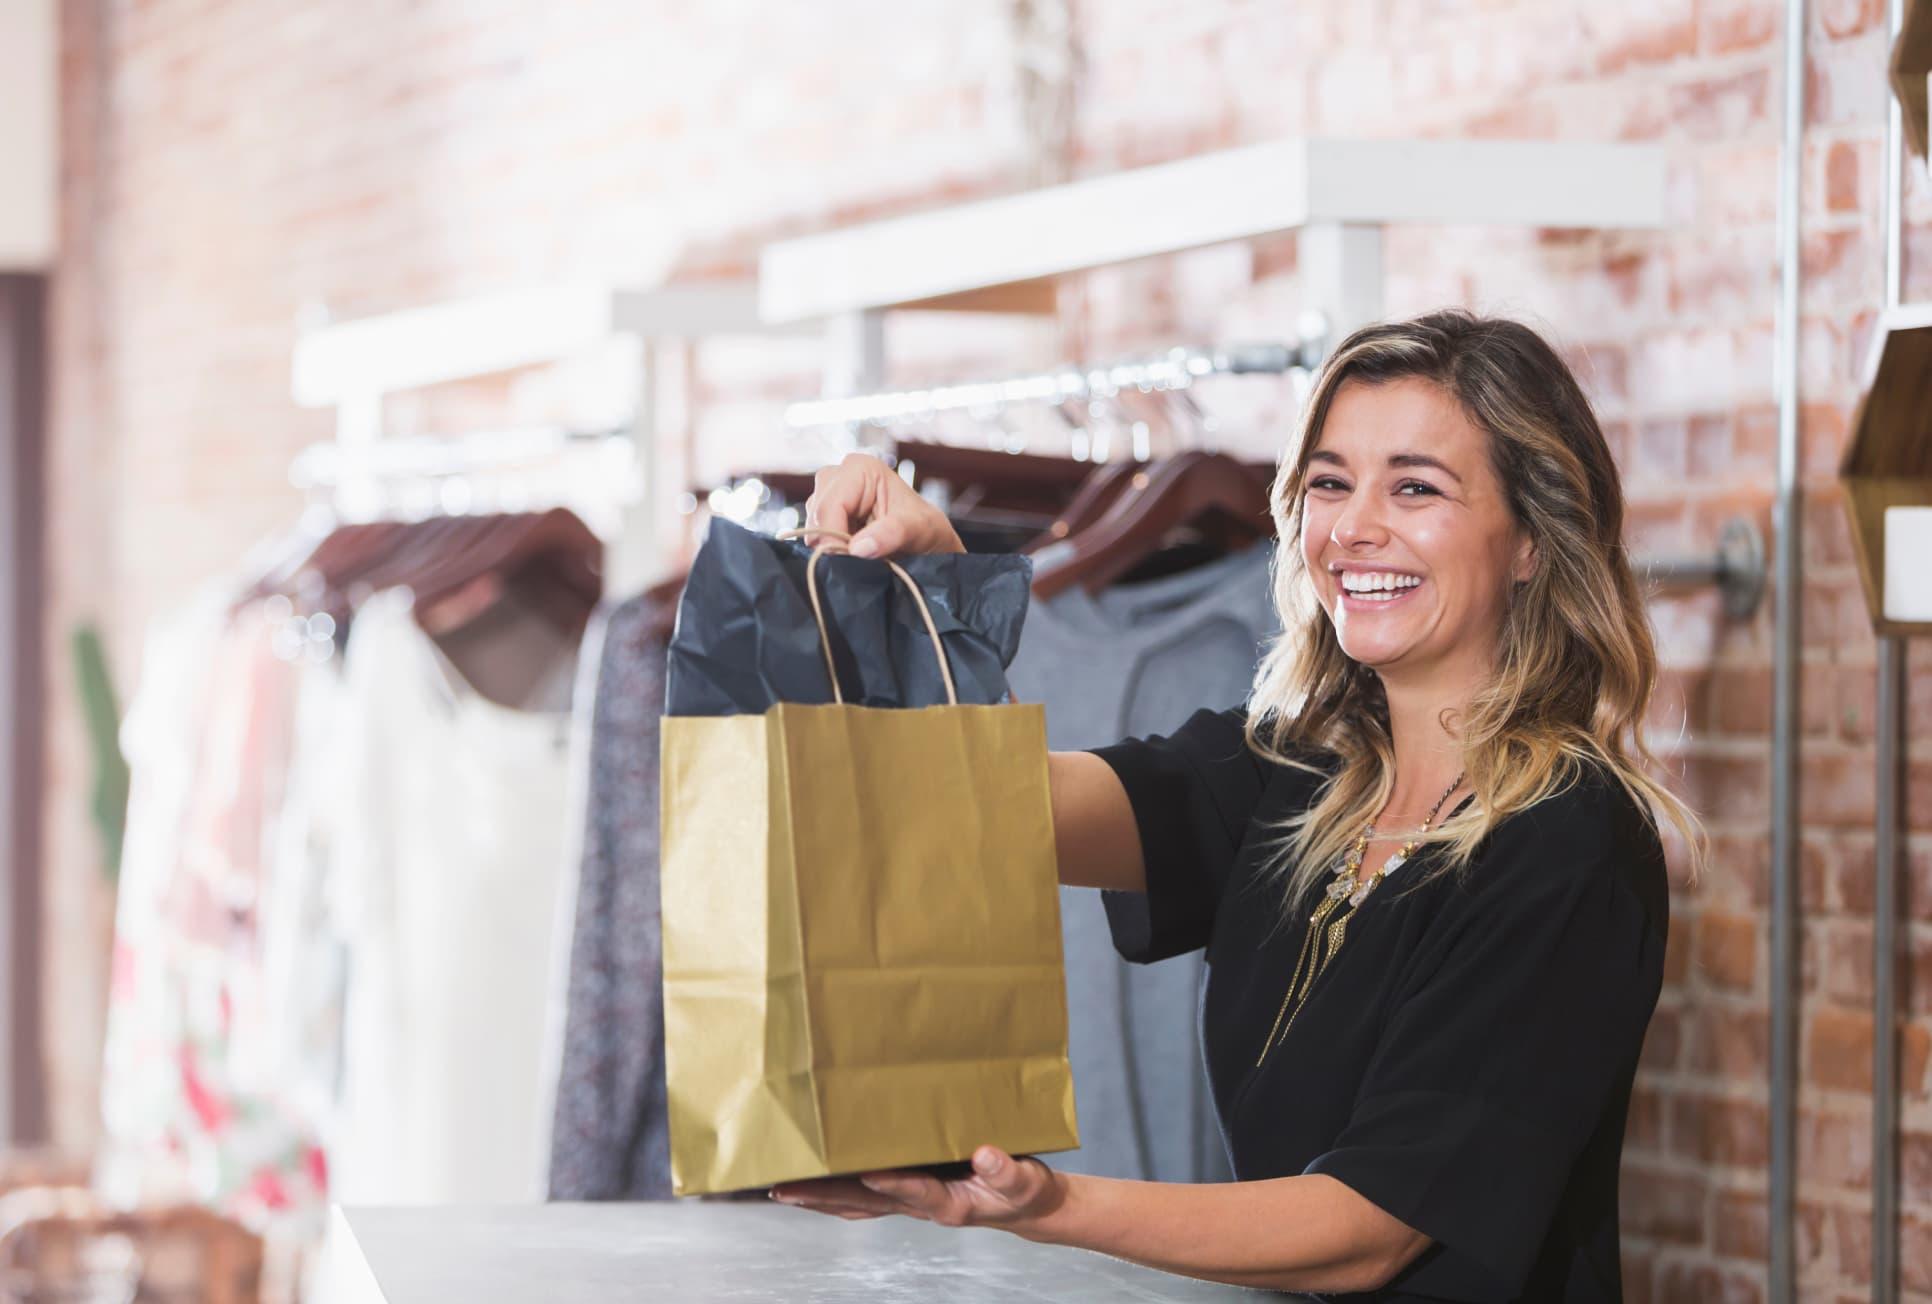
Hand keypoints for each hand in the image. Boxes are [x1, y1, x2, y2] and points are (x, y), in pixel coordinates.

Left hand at [771, 1146, 1066, 1235]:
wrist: (1025, 1207)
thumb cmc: (1024, 1191)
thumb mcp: (1025, 1181)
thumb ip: (1006, 1170)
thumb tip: (986, 1155)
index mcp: (949, 1202)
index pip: (914, 1190)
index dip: (891, 1182)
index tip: (865, 1173)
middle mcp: (922, 1205)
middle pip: (864, 1203)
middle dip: (823, 1196)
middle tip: (784, 1190)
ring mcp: (911, 1200)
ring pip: (856, 1203)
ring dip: (819, 1198)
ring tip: (782, 1191)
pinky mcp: (909, 1191)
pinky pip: (863, 1197)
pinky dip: (835, 1193)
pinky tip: (814, 1186)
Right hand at [805, 452, 965, 558]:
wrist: (928, 542)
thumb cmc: (926, 529)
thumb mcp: (919, 529)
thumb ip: (891, 534)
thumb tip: (857, 548)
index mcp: (861, 469)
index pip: (830, 505)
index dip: (833, 535)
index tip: (849, 559)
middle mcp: (840, 475)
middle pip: (816, 513)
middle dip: (832, 540)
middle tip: (858, 558)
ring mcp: (830, 494)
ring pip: (812, 525)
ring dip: (832, 545)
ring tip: (862, 553)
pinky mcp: (827, 514)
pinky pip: (815, 534)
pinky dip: (831, 548)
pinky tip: (853, 551)